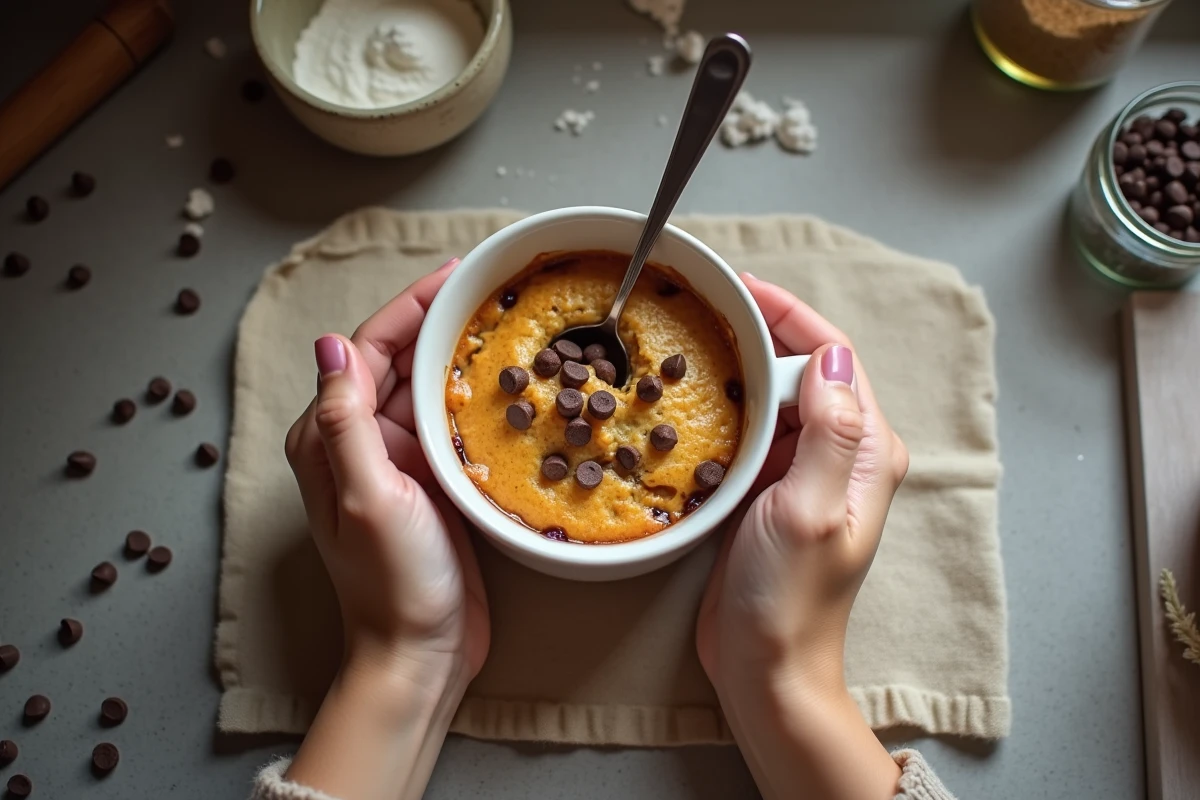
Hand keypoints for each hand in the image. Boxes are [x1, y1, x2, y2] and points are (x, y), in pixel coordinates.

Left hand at [283, 259, 489, 799]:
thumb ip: (346, 420)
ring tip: (508, 323)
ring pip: (430, 390)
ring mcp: (400, 463)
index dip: (410, 307)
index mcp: (332, 438)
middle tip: (494, 290)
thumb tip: (328, 343)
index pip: (366, 350)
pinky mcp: (434, 484)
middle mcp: (361, 442)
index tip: (455, 276)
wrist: (420, 653)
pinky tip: (511, 384)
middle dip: (441, 321)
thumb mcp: (367, 495)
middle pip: (401, 362)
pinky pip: (454, 425)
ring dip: (463, 356)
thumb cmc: (391, 582)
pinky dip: (477, 399)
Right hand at [696, 274, 907, 799]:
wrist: (767, 667)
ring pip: (774, 394)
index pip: (835, 356)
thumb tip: (830, 356)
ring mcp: (804, 471)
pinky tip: (688, 395)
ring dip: (738, 363)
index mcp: (866, 449)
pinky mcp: (769, 490)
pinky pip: (750, 429)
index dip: (789, 312)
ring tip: (689, 335)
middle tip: (702, 304)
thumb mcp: (811, 510)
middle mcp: (842, 453)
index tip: (740, 286)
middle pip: (804, 367)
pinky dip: (724, 404)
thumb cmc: (792, 599)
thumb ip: (829, 432)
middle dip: (758, 329)